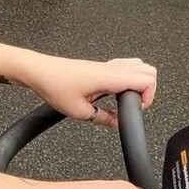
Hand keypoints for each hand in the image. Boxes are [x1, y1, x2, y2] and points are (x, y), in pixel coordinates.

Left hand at [21, 54, 157, 128]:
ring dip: (139, 83)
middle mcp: (112, 68)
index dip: (148, 98)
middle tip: (132, 106)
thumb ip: (102, 119)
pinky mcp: (100, 66)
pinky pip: (124, 67)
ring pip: (139, 66)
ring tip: (125, 100)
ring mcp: (107, 65)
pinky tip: (114, 92)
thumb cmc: (54, 86)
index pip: (147, 81)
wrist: (39, 72)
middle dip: (148, 91)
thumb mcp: (79, 112)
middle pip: (149, 71)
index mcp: (111, 77)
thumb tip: (116, 124)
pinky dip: (127, 78)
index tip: (134, 111)